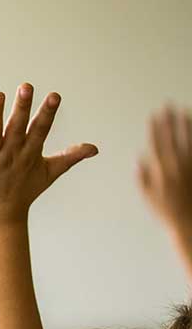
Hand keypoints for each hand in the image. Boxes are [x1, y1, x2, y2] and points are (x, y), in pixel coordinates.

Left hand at [0, 84, 96, 225]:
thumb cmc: (24, 191)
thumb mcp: (49, 173)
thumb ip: (70, 157)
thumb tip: (95, 149)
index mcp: (29, 153)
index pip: (40, 129)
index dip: (47, 113)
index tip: (54, 95)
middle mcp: (10, 153)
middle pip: (17, 127)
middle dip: (21, 108)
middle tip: (25, 87)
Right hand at [139, 104, 191, 232]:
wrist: (190, 222)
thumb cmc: (168, 212)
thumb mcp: (149, 197)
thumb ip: (143, 177)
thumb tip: (141, 159)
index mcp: (161, 172)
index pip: (157, 144)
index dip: (155, 128)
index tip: (154, 116)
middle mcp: (177, 166)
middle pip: (172, 137)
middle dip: (169, 120)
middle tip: (168, 105)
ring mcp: (191, 166)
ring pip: (188, 140)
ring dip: (186, 124)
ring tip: (184, 111)